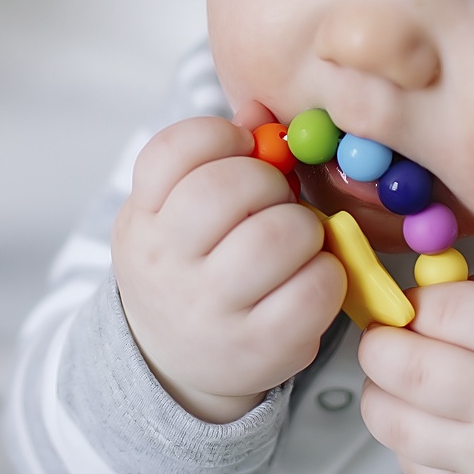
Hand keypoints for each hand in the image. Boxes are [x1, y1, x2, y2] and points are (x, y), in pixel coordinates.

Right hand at [113, 116, 345, 422]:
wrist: (178, 363)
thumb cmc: (195, 266)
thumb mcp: (182, 212)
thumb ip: (220, 156)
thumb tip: (261, 110)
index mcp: (145, 219)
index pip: (173, 150)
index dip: (221, 135)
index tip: (242, 150)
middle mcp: (166, 265)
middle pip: (230, 187)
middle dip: (271, 182)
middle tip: (276, 201)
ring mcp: (210, 310)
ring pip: (279, 235)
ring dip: (305, 228)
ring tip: (296, 242)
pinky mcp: (259, 347)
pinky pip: (315, 288)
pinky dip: (328, 273)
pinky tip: (312, 278)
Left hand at [358, 272, 473, 473]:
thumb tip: (425, 288)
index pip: (437, 310)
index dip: (412, 302)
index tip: (412, 306)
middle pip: (405, 366)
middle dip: (378, 345)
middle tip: (384, 340)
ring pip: (395, 422)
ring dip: (380, 394)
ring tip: (395, 381)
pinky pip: (414, 468)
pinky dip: (408, 442)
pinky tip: (428, 423)